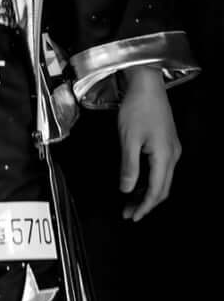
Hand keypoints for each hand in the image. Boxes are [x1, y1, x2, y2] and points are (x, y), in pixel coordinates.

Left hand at [118, 65, 180, 221]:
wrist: (147, 83)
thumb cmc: (137, 107)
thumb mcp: (128, 139)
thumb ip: (129, 167)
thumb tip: (127, 190)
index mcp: (165, 157)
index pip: (156, 191)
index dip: (144, 207)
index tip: (131, 217)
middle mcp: (173, 155)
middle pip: (162, 189)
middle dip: (145, 203)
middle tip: (128, 212)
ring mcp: (172, 148)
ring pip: (162, 179)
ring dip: (147, 191)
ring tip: (129, 200)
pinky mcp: (167, 141)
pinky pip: (161, 168)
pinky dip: (150, 179)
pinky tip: (138, 180)